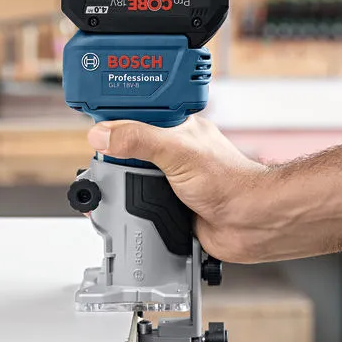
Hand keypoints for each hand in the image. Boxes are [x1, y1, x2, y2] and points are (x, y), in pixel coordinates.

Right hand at [87, 116, 271, 262]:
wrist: (251, 224)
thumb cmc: (230, 181)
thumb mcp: (178, 151)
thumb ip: (139, 140)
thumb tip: (102, 135)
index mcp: (175, 130)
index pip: (133, 117)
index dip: (111, 122)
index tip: (90, 132)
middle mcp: (171, 154)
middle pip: (126, 152)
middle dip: (109, 162)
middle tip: (93, 170)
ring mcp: (170, 181)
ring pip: (131, 181)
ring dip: (118, 190)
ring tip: (102, 194)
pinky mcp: (169, 207)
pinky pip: (140, 207)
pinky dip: (129, 212)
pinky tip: (123, 214)